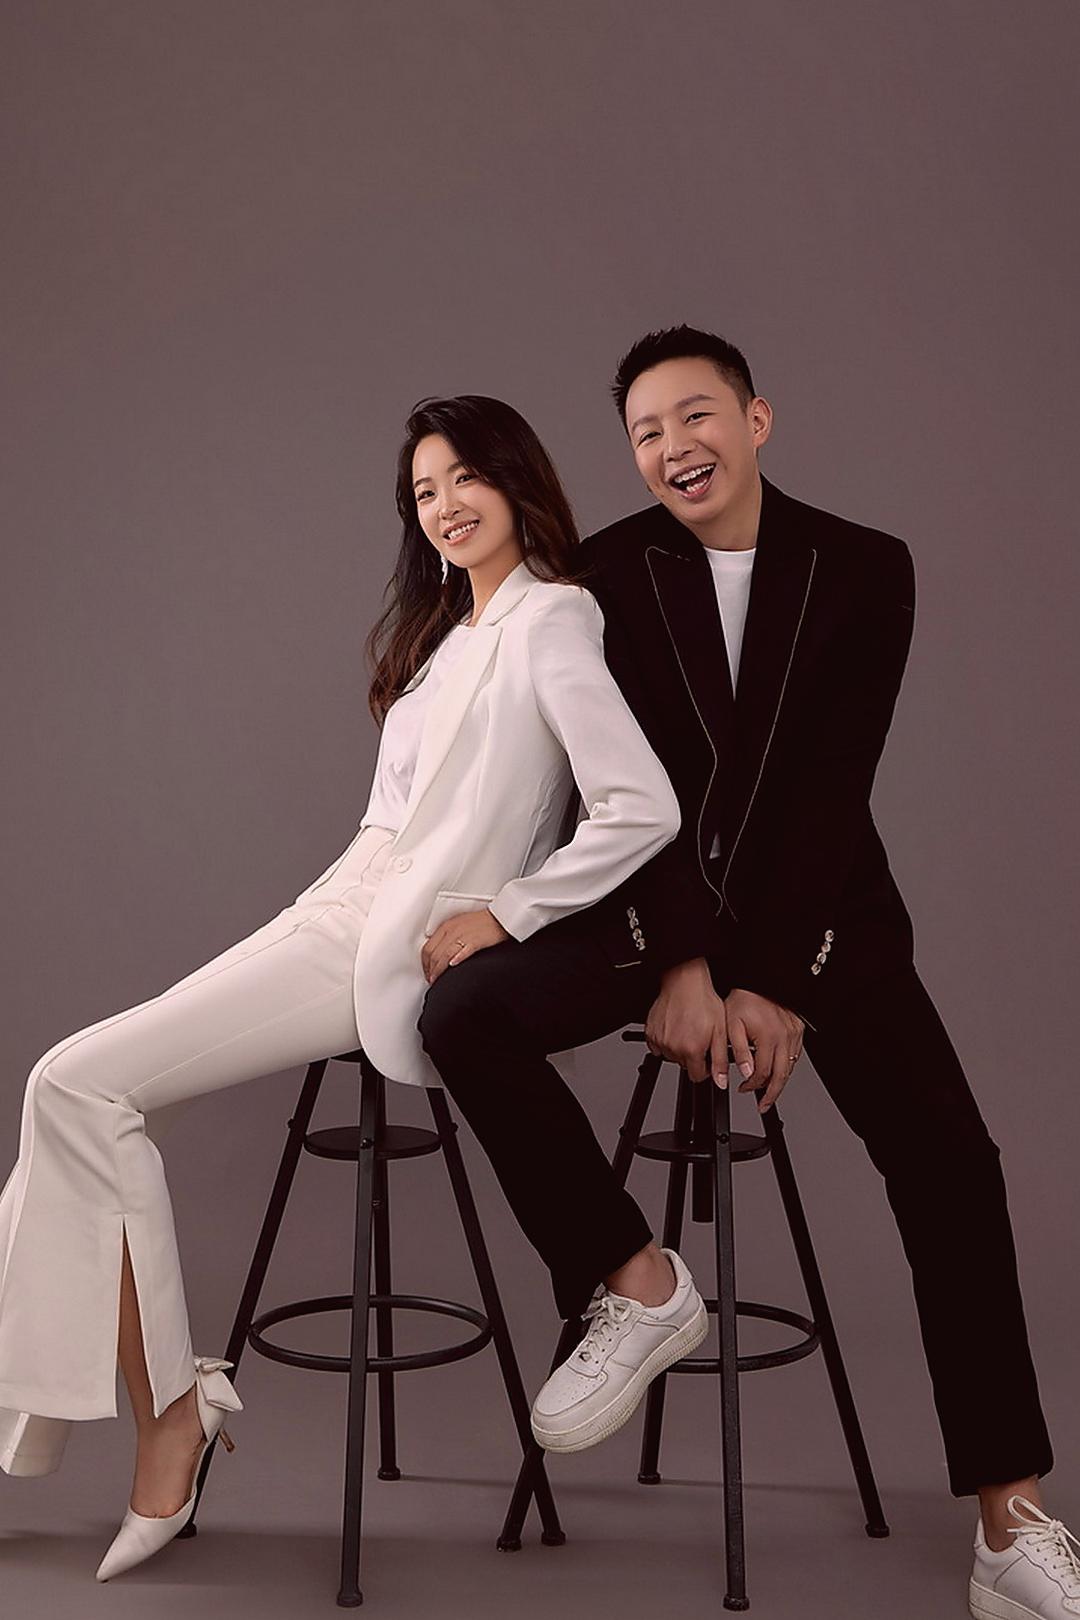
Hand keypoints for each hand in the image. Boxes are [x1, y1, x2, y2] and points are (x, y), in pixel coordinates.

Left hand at [421, 908, 509, 983]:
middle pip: (433, 954)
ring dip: (438, 971)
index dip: (424, 963)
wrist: (500, 916)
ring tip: (437, 979)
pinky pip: (461, 952)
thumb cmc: (482, 922)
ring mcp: (463, 935)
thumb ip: (447, 936)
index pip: (427, 947)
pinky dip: (455, 961)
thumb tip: (438, 951)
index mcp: (446, 926)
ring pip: (444, 956)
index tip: (426, 970)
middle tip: (430, 978)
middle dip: (429, 969)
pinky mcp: (475, 941)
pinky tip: (452, 967)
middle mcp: (452, 931)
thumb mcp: (459, 924)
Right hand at [644, 957, 729, 1085]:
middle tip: (699, 1036)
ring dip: (679, 1048)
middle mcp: (673, 1048)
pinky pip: (658, 1046)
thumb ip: (719, 1060)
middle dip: (693, 1055)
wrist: (684, 982)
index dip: (705, 1068)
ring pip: (671, 1055)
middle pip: (684, 1065)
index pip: (697, 1076)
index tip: (706, 1055)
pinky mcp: (651, 1033)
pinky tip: (675, 1028)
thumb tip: (720, 1082)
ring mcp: (660, 1040)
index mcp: (691, 1050)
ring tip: (687, 1029)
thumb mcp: (720, 1031)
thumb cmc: (703, 1001)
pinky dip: (666, 1040)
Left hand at [724, 987, 804, 1113]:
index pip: (762, 1073)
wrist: (760, 979)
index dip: (752, 1086)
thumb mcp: (732, 1024)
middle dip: (772, 1095)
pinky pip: (795, 1055)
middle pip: (781, 1076)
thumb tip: (747, 1073)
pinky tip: (779, 1070)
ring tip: (770, 1092)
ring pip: (790, 1067)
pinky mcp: (798, 1029)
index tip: (743, 1089)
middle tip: (764, 1106)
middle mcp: (785, 1038)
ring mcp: (794, 1034)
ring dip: (780, 1082)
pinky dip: (787, 1066)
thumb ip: (739, 1051)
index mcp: (769, 1038)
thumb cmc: (744, 999)